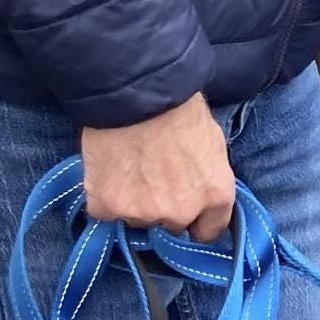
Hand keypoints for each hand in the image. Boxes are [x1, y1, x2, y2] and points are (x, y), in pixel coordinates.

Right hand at [82, 94, 234, 241]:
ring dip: (133, 202)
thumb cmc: (177, 105)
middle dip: (164, 208)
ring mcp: (144, 213)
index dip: (196, 220)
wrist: (132, 88)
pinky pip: (104, 211)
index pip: (208, 232)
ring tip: (128, 168)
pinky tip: (106, 172)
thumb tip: (200, 189)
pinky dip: (104, 197)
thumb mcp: (212, 141)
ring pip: (137, 219)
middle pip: (171, 225)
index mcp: (215, 196)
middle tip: (152, 176)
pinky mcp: (108, 206)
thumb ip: (208, 177)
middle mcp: (182, 213)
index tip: (186, 209)